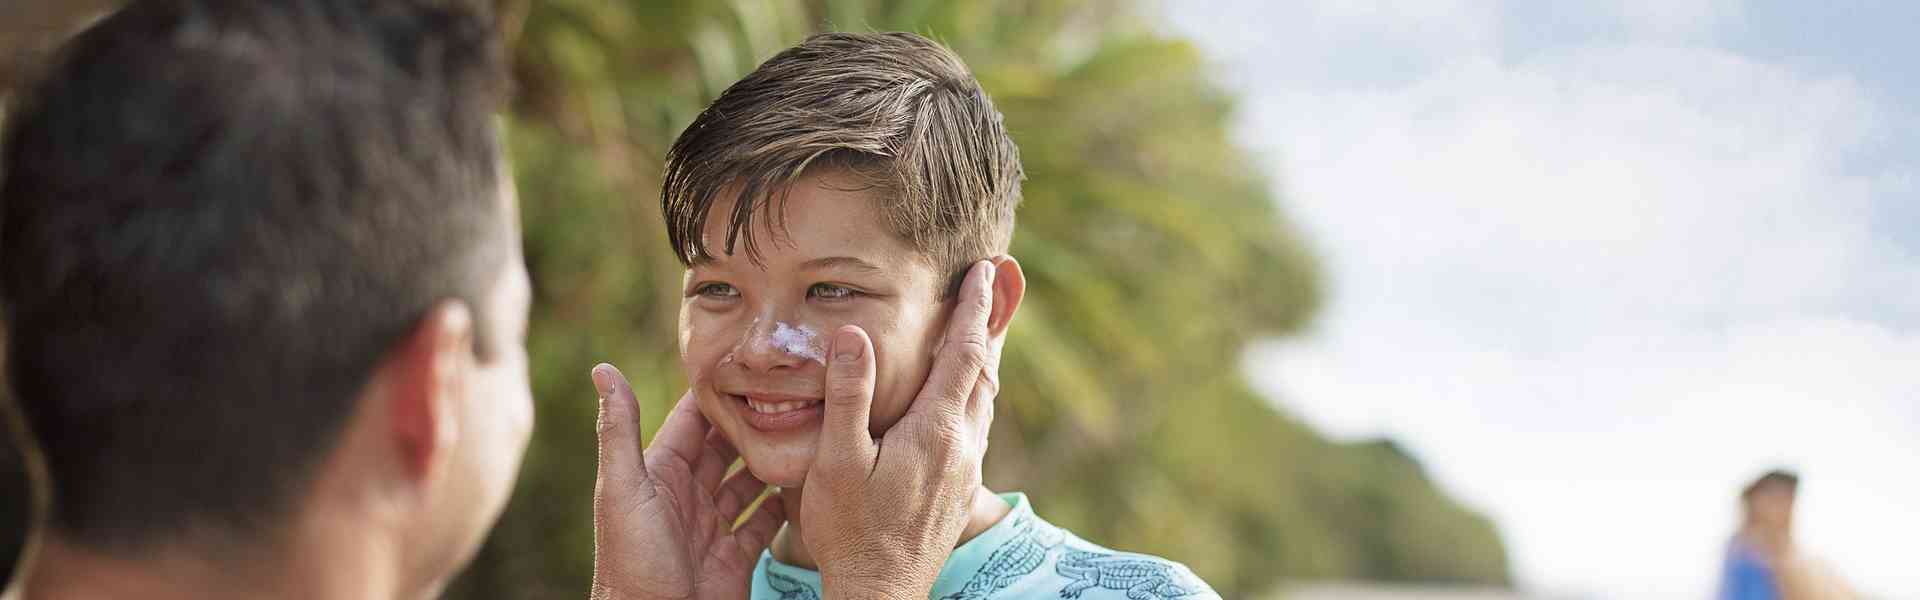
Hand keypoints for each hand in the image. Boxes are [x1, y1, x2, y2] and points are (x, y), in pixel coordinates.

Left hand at [589, 366, 786, 599]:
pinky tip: (806, 484)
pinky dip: (784, 505)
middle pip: (725, 448)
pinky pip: (763, 523)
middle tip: (791, 395)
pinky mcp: (733, 556)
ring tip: (806, 432)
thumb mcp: (623, 489)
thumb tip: (603, 369)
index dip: (718, 394)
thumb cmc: (631, 562)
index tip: (749, 364)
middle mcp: (687, 495)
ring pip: (747, 483)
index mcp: (659, 473)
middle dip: (753, 422)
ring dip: (772, 460)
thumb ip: (619, 431)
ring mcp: (711, 526)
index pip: (692, 422)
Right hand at [802, 260, 1001, 599]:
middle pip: (985, 370)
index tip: (986, 270)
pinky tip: (963, 397)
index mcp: (935, 431)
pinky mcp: (960, 489)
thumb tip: (853, 333)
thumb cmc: (851, 531)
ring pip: (985, 399)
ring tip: (983, 328)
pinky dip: (976, 392)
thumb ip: (849, 395)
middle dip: (989, 323)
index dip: (975, 308)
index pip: (964, 353)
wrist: (882, 593)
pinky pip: (976, 424)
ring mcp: (965, 470)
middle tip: (997, 282)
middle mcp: (962, 446)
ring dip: (984, 358)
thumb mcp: (838, 461)